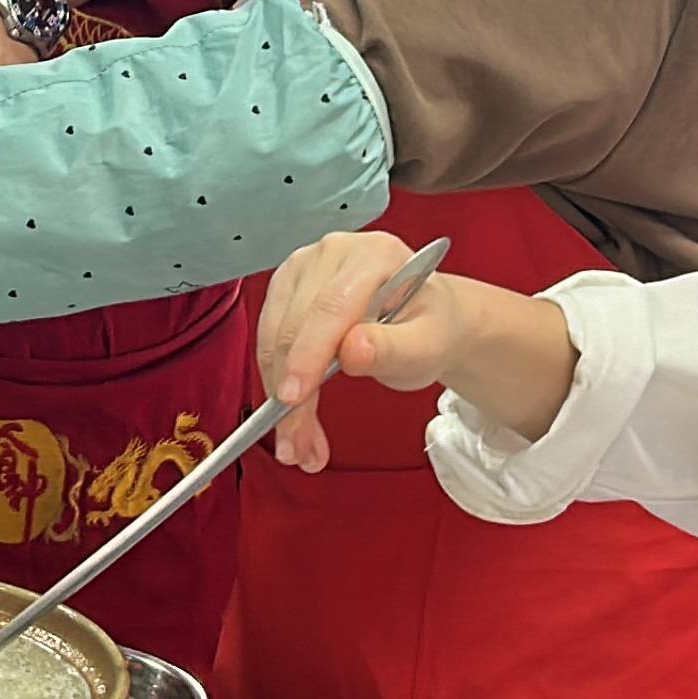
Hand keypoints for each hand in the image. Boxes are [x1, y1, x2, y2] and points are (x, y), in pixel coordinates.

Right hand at [257, 231, 471, 471]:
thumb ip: (393, 348)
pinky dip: (276, 383)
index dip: (307, 355)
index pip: (330, 306)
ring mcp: (303, 267)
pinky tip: (292, 418)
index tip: (293, 398)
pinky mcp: (286, 289)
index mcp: (374, 255)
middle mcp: (333, 252)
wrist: (426, 321)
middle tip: (299, 446)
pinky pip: (268, 339)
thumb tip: (352, 351)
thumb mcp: (427, 346)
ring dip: (278, 395)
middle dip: (292, 392)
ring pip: (274, 335)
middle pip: (296, 324)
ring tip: (299, 443)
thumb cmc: (429, 329)